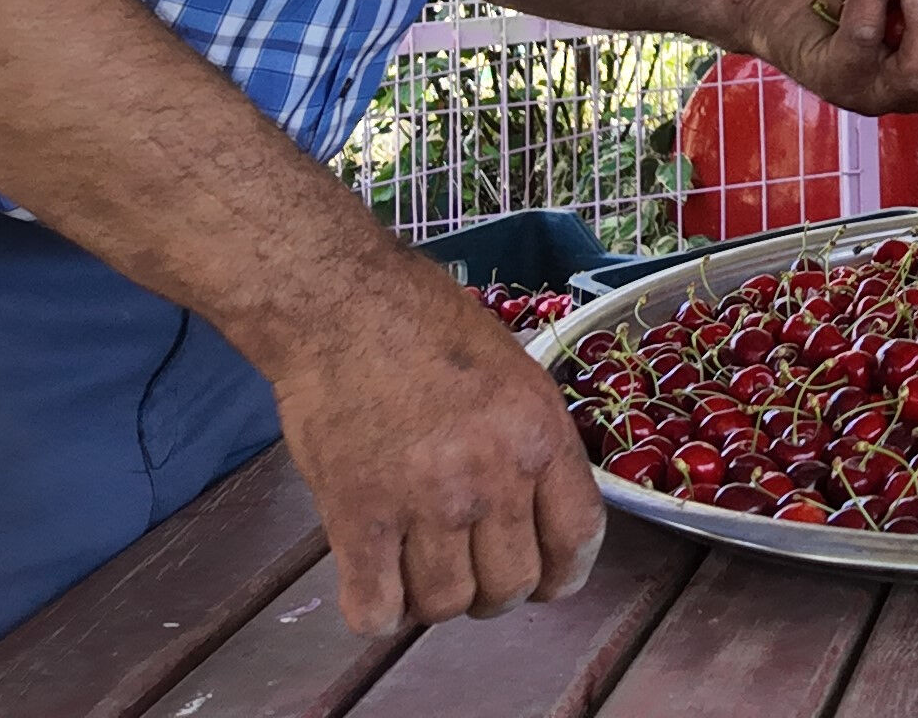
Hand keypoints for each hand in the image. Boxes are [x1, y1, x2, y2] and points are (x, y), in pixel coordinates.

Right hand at [272, 266, 602, 634]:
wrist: (340, 305)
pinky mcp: (358, 518)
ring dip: (434, 601)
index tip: (544, 579)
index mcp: (539, 434)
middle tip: (466, 568)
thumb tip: (539, 508)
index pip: (578, 538)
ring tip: (416, 570)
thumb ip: (531, 443)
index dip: (562, 574)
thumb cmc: (425, 324)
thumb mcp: (513, 372)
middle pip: (512, 585)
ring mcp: (426, 502)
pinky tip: (374, 583)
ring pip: (446, 604)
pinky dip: (377, 612)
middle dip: (493, 591)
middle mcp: (493, 476)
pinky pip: (377, 609)